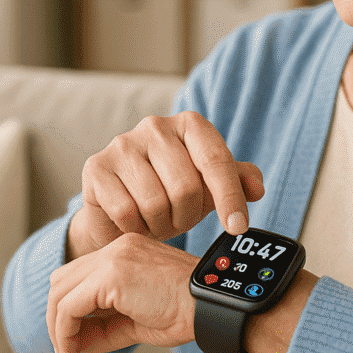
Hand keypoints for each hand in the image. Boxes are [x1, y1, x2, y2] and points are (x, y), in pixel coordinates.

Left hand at [47, 232, 198, 352]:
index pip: (80, 276)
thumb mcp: (137, 319)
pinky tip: (73, 351)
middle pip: (63, 279)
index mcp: (126, 251)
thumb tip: (74, 341)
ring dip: (57, 326)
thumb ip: (105, 325)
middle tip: (67, 349)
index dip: (70, 310)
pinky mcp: (111, 274)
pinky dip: (64, 332)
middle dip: (58, 317)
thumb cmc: (185, 311)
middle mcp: (117, 248)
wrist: (209, 304)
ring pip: (60, 291)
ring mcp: (113, 257)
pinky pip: (69, 306)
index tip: (75, 341)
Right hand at [68, 111, 264, 258]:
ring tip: (156, 220)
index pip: (217, 160)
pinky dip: (135, 227)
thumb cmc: (171, 194)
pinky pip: (127, 212)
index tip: (238, 228)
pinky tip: (134, 222)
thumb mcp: (209, 188)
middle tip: (179, 220)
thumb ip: (237, 182)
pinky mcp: (95, 167)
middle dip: (187, 216)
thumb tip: (256, 187)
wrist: (119, 210)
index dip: (230, 197)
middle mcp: (155, 125)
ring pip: (156, 202)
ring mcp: (122, 144)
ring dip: (160, 224)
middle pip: (186, 187)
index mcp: (190, 124)